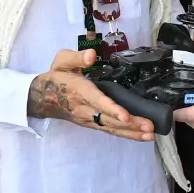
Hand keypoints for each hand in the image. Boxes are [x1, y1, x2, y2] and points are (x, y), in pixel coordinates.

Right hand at [27, 49, 155, 140]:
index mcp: (80, 91)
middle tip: (149, 127)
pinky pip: (110, 130)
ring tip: (150, 135)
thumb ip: (77, 57)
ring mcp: (88, 119)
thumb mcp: (62, 61)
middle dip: (130, 124)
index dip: (112, 109)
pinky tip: (140, 136)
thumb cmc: (57, 76)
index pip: (97, 101)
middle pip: (108, 119)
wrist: (43, 97)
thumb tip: (91, 55)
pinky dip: (126, 134)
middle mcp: (85, 109)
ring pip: (111, 128)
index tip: (126, 115)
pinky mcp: (92, 124)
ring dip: (131, 132)